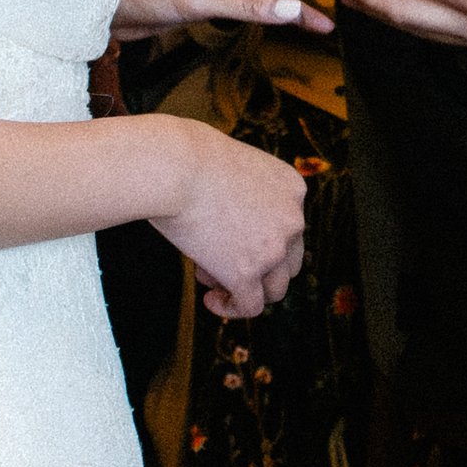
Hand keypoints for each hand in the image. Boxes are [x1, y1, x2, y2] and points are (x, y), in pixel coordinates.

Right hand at [151, 119, 308, 317]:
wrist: (174, 165)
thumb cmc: (188, 158)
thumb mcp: (235, 167)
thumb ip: (245, 196)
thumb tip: (233, 234)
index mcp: (293, 188)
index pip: (289, 228)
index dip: (259, 238)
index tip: (228, 236)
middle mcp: (292, 219)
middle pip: (289, 262)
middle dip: (257, 267)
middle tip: (218, 260)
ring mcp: (273, 249)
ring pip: (274, 290)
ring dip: (245, 288)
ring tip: (208, 277)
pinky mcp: (246, 273)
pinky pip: (249, 306)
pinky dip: (231, 307)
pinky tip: (209, 300)